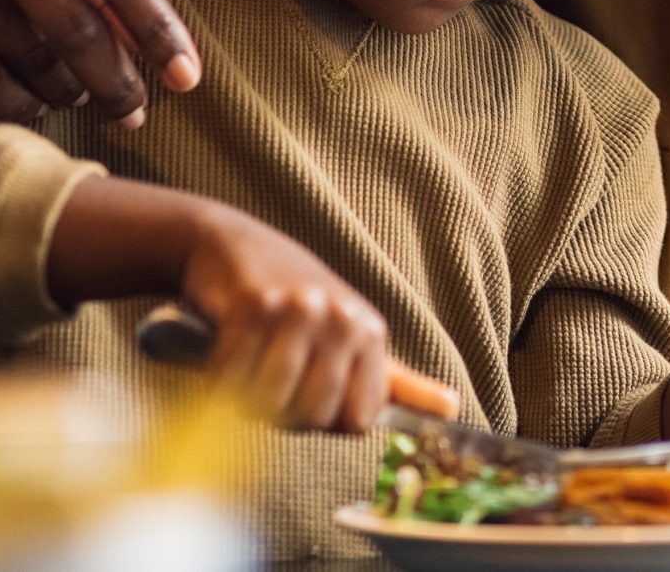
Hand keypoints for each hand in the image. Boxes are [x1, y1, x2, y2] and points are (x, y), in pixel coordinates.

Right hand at [0, 0, 199, 123]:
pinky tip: (33, 106)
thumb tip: (142, 35)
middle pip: (73, 26)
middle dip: (115, 82)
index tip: (187, 75)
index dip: (157, 30)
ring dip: (64, 90)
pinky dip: (11, 100)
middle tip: (135, 113)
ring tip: (79, 97)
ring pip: (25, 56)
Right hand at [181, 205, 393, 432]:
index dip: (322, 421)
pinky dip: (217, 377)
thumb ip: (393, 382)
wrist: (230, 247)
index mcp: (371, 333)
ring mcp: (302, 310)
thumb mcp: (349, 336)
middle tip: (267, 374)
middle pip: (313, 414)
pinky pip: (232, 377)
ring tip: (246, 362)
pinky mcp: (255, 305)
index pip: (359, 422)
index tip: (305, 394)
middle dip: (280, 411)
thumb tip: (452, 407)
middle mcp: (345, 319)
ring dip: (244, 395)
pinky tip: (222, 350)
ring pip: (271, 400)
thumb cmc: (291, 303)